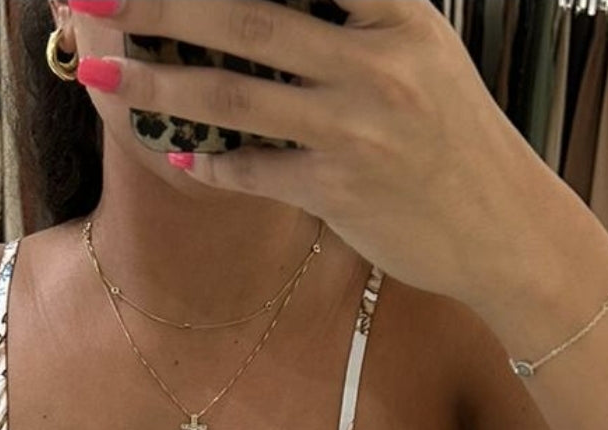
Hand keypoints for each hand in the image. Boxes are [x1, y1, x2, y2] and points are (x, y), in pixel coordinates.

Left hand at [69, 0, 558, 306]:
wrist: (506, 228)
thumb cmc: (456, 138)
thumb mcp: (422, 54)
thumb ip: (359, 18)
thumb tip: (270, 12)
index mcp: (399, 12)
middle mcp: (376, 63)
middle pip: (248, 18)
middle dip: (162, 1)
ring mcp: (356, 130)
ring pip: (236, 97)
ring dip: (159, 81)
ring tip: (101, 70)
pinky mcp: (340, 191)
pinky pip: (254, 172)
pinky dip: (210, 163)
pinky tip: (174, 155)